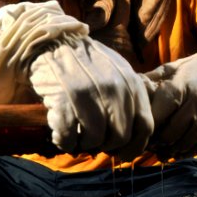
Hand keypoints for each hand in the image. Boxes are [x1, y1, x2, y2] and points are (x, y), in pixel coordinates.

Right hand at [30, 36, 152, 160]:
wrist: (50, 43)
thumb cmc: (84, 63)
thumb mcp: (116, 72)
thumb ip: (129, 98)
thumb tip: (134, 139)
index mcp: (131, 82)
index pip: (145, 126)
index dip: (135, 146)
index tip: (122, 153)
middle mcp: (114, 88)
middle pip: (120, 137)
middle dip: (106, 146)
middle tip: (93, 142)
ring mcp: (90, 92)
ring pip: (95, 140)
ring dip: (84, 146)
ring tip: (76, 138)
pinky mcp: (63, 98)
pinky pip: (69, 137)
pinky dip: (65, 142)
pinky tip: (60, 136)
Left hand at [145, 54, 196, 158]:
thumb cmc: (195, 70)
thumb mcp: (173, 68)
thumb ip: (152, 79)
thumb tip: (131, 88)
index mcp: (179, 87)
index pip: (157, 117)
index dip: (148, 128)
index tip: (143, 131)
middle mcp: (196, 103)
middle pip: (170, 134)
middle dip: (158, 143)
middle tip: (152, 146)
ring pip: (185, 144)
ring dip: (173, 150)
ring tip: (165, 151)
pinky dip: (191, 151)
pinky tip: (184, 149)